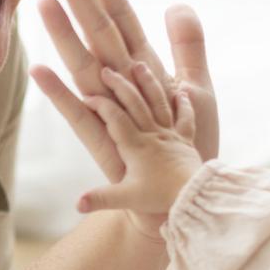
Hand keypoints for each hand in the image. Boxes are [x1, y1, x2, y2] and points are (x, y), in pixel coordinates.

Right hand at [30, 0, 218, 174]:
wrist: (183, 192)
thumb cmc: (190, 142)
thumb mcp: (197, 87)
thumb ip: (188, 46)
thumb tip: (175, 3)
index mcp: (141, 66)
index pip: (119, 17)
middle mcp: (119, 81)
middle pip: (96, 32)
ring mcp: (107, 108)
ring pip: (82, 64)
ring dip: (63, 34)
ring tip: (44, 2)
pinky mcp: (102, 139)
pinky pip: (77, 112)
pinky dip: (59, 93)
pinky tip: (40, 70)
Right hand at [72, 65, 200, 216]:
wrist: (194, 197)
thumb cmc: (159, 198)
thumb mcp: (126, 199)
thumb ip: (99, 198)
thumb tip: (76, 204)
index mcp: (135, 146)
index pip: (114, 117)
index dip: (99, 105)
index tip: (86, 97)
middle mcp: (152, 134)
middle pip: (135, 102)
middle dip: (119, 84)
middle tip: (106, 70)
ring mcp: (170, 135)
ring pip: (158, 102)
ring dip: (148, 83)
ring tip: (139, 66)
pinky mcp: (185, 139)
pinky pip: (185, 117)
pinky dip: (184, 104)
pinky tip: (182, 92)